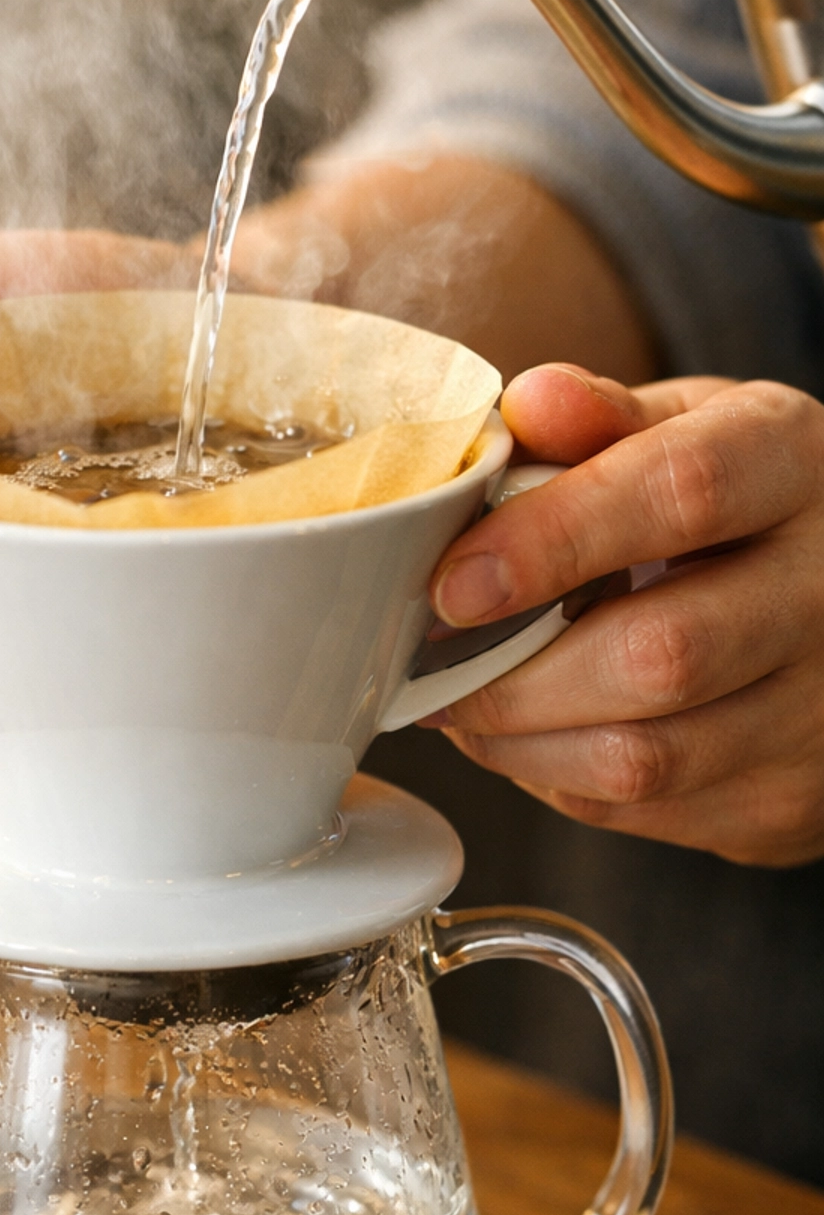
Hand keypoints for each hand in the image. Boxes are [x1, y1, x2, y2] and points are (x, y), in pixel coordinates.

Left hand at [423, 363, 823, 866]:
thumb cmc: (737, 499)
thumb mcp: (686, 428)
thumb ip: (600, 419)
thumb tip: (528, 402)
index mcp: (794, 462)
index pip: (680, 494)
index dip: (552, 540)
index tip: (454, 583)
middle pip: (660, 655)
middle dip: (512, 672)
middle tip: (429, 662)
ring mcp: (822, 709)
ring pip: (645, 756)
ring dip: (518, 739)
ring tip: (462, 700)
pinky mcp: (791, 800)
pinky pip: (646, 811)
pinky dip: (557, 779)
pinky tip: (528, 735)